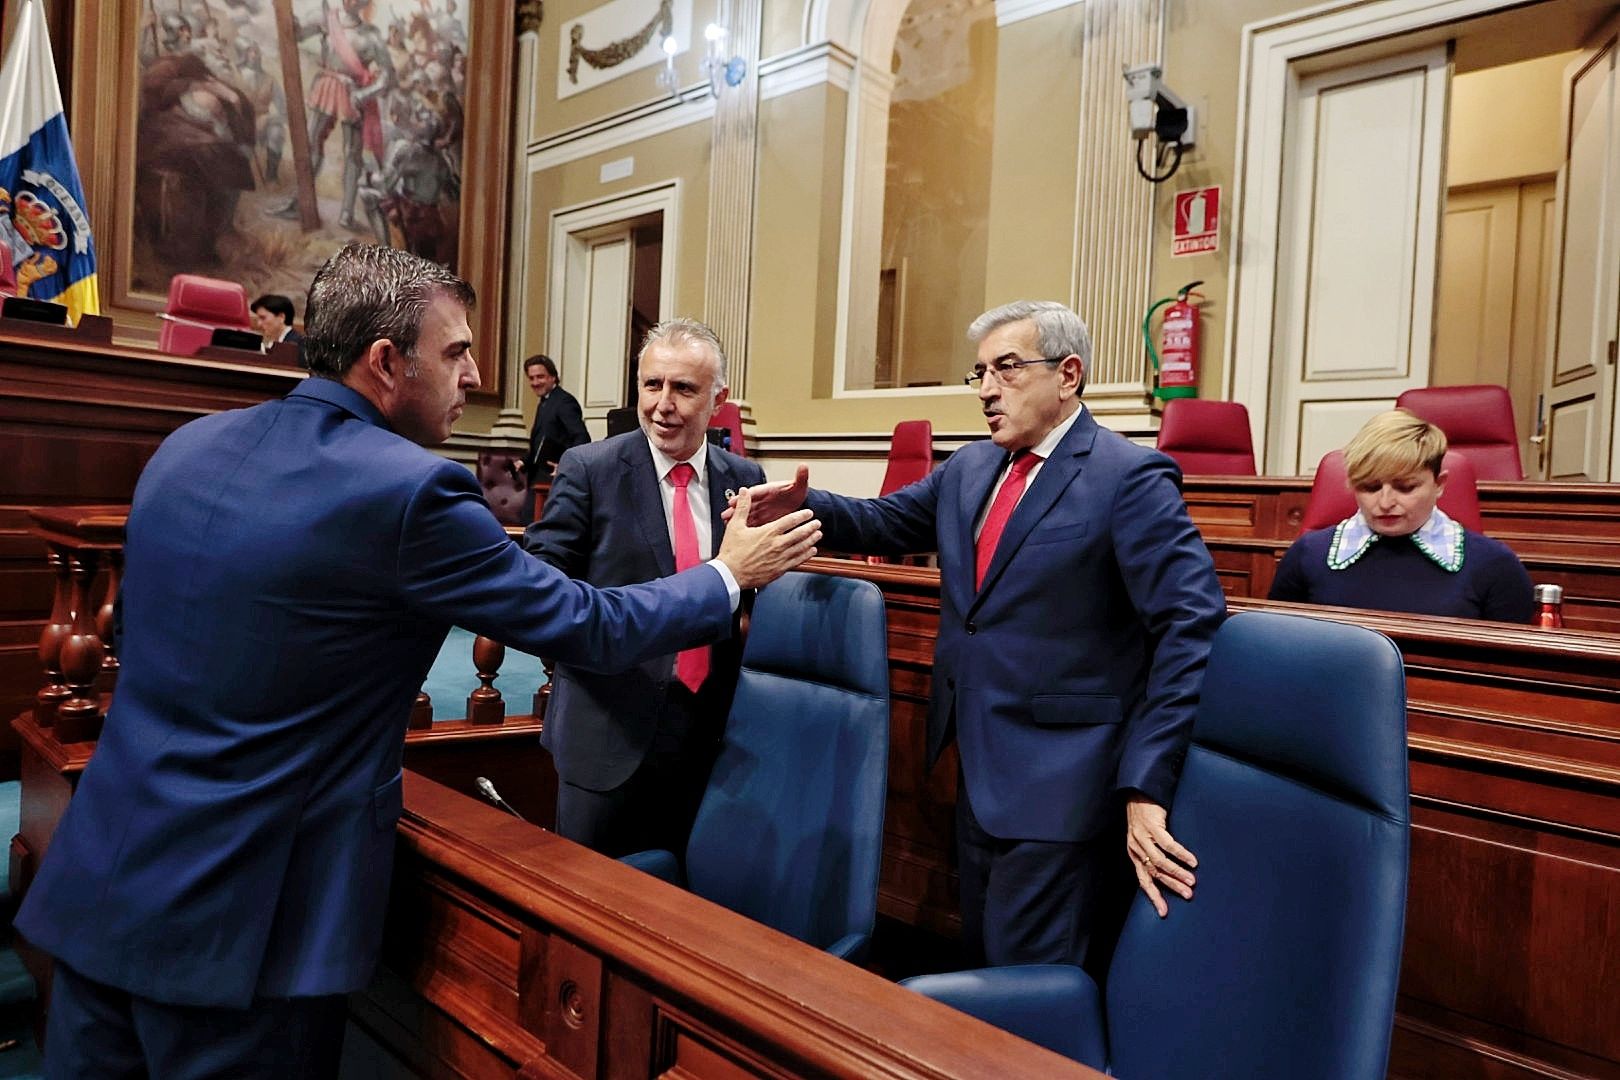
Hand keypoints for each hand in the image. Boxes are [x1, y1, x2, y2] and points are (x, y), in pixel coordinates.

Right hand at [714, 487, 821, 589]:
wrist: (730, 574)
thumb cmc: (732, 552)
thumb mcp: (735, 526)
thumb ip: (743, 507)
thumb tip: (745, 492)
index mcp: (768, 532)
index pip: (790, 521)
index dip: (801, 516)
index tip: (808, 513)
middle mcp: (777, 545)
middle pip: (800, 534)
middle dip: (810, 527)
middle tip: (817, 523)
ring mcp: (780, 558)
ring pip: (801, 547)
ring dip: (811, 540)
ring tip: (818, 535)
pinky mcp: (780, 569)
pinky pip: (798, 561)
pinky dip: (806, 555)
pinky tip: (811, 552)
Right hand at [722, 464, 809, 526]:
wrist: (799, 503)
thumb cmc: (796, 493)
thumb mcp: (799, 485)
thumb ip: (800, 477)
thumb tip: (804, 466)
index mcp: (769, 490)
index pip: (755, 492)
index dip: (746, 496)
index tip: (736, 499)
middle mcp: (764, 501)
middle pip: (748, 505)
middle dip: (737, 510)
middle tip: (726, 514)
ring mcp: (763, 511)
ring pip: (749, 515)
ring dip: (740, 520)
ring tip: (728, 524)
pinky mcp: (765, 520)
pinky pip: (755, 524)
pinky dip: (748, 528)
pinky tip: (740, 532)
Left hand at [1126, 794, 1196, 917]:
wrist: (1138, 793)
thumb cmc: (1144, 818)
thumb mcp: (1144, 840)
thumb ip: (1153, 855)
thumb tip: (1171, 874)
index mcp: (1135, 854)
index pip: (1143, 880)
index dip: (1154, 896)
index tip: (1164, 912)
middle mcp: (1136, 848)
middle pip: (1154, 873)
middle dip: (1172, 887)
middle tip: (1187, 896)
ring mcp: (1143, 838)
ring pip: (1160, 862)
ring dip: (1177, 873)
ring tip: (1192, 881)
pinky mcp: (1152, 827)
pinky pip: (1168, 844)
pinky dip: (1181, 854)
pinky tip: (1192, 861)